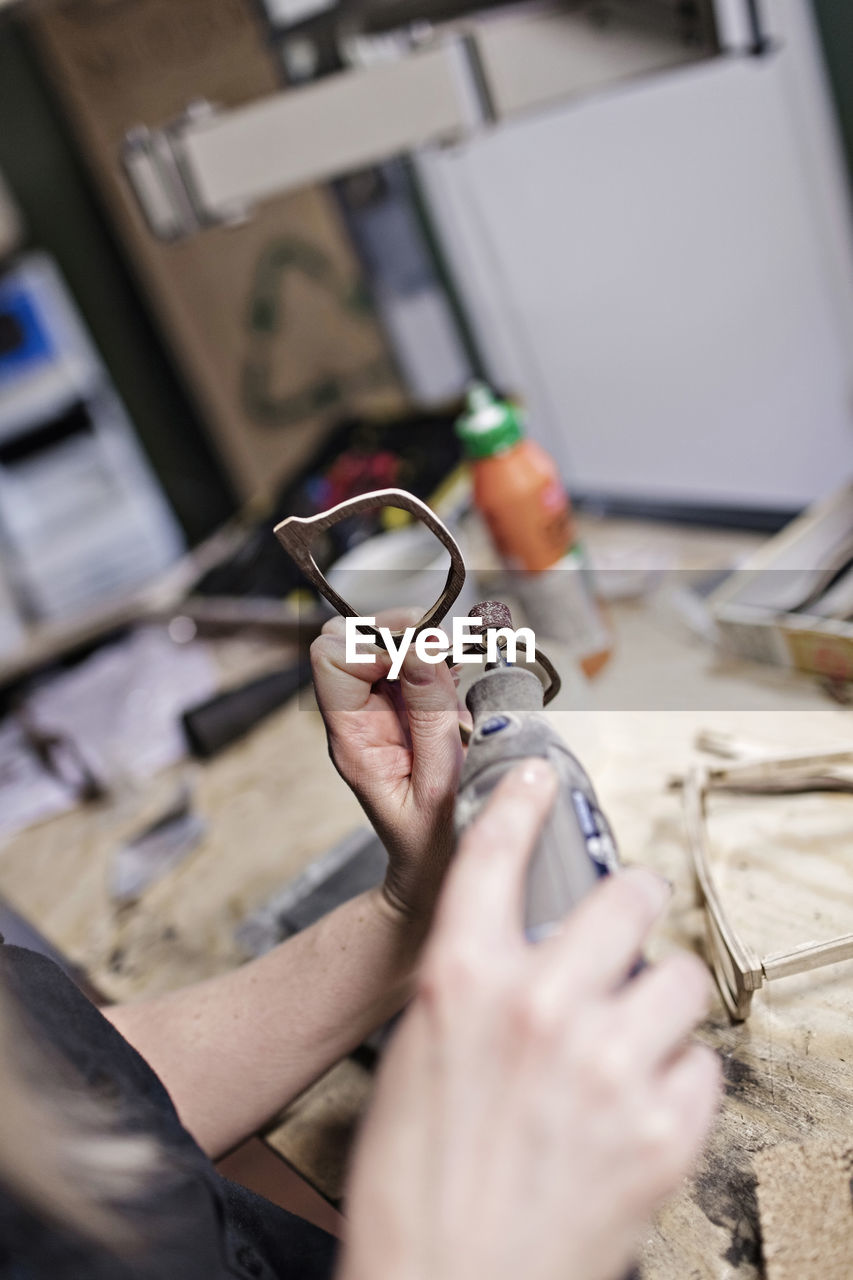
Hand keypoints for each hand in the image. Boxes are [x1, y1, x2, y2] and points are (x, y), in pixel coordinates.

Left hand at [311, 609, 463, 925]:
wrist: (432, 874)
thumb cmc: (434, 844)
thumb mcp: (441, 784)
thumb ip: (431, 715)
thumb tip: (422, 649)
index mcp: (352, 739)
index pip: (331, 657)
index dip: (374, 642)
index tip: (421, 651)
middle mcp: (355, 720)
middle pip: (349, 640)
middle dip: (397, 633)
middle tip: (443, 651)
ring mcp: (375, 714)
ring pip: (379, 647)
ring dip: (420, 647)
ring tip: (456, 672)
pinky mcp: (400, 713)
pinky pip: (407, 666)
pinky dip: (434, 662)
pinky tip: (457, 685)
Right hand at [339, 761, 720, 1279]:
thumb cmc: (415, 1186)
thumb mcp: (420, 1057)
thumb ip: (475, 992)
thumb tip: (525, 956)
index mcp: (462, 983)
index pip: (495, 855)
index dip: (519, 805)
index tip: (537, 784)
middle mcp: (540, 1007)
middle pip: (625, 895)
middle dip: (629, 903)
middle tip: (625, 920)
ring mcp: (608, 1066)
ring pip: (676, 978)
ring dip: (656, 998)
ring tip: (630, 1034)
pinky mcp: (661, 1130)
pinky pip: (700, 1065)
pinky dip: (676, 1078)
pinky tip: (637, 1102)